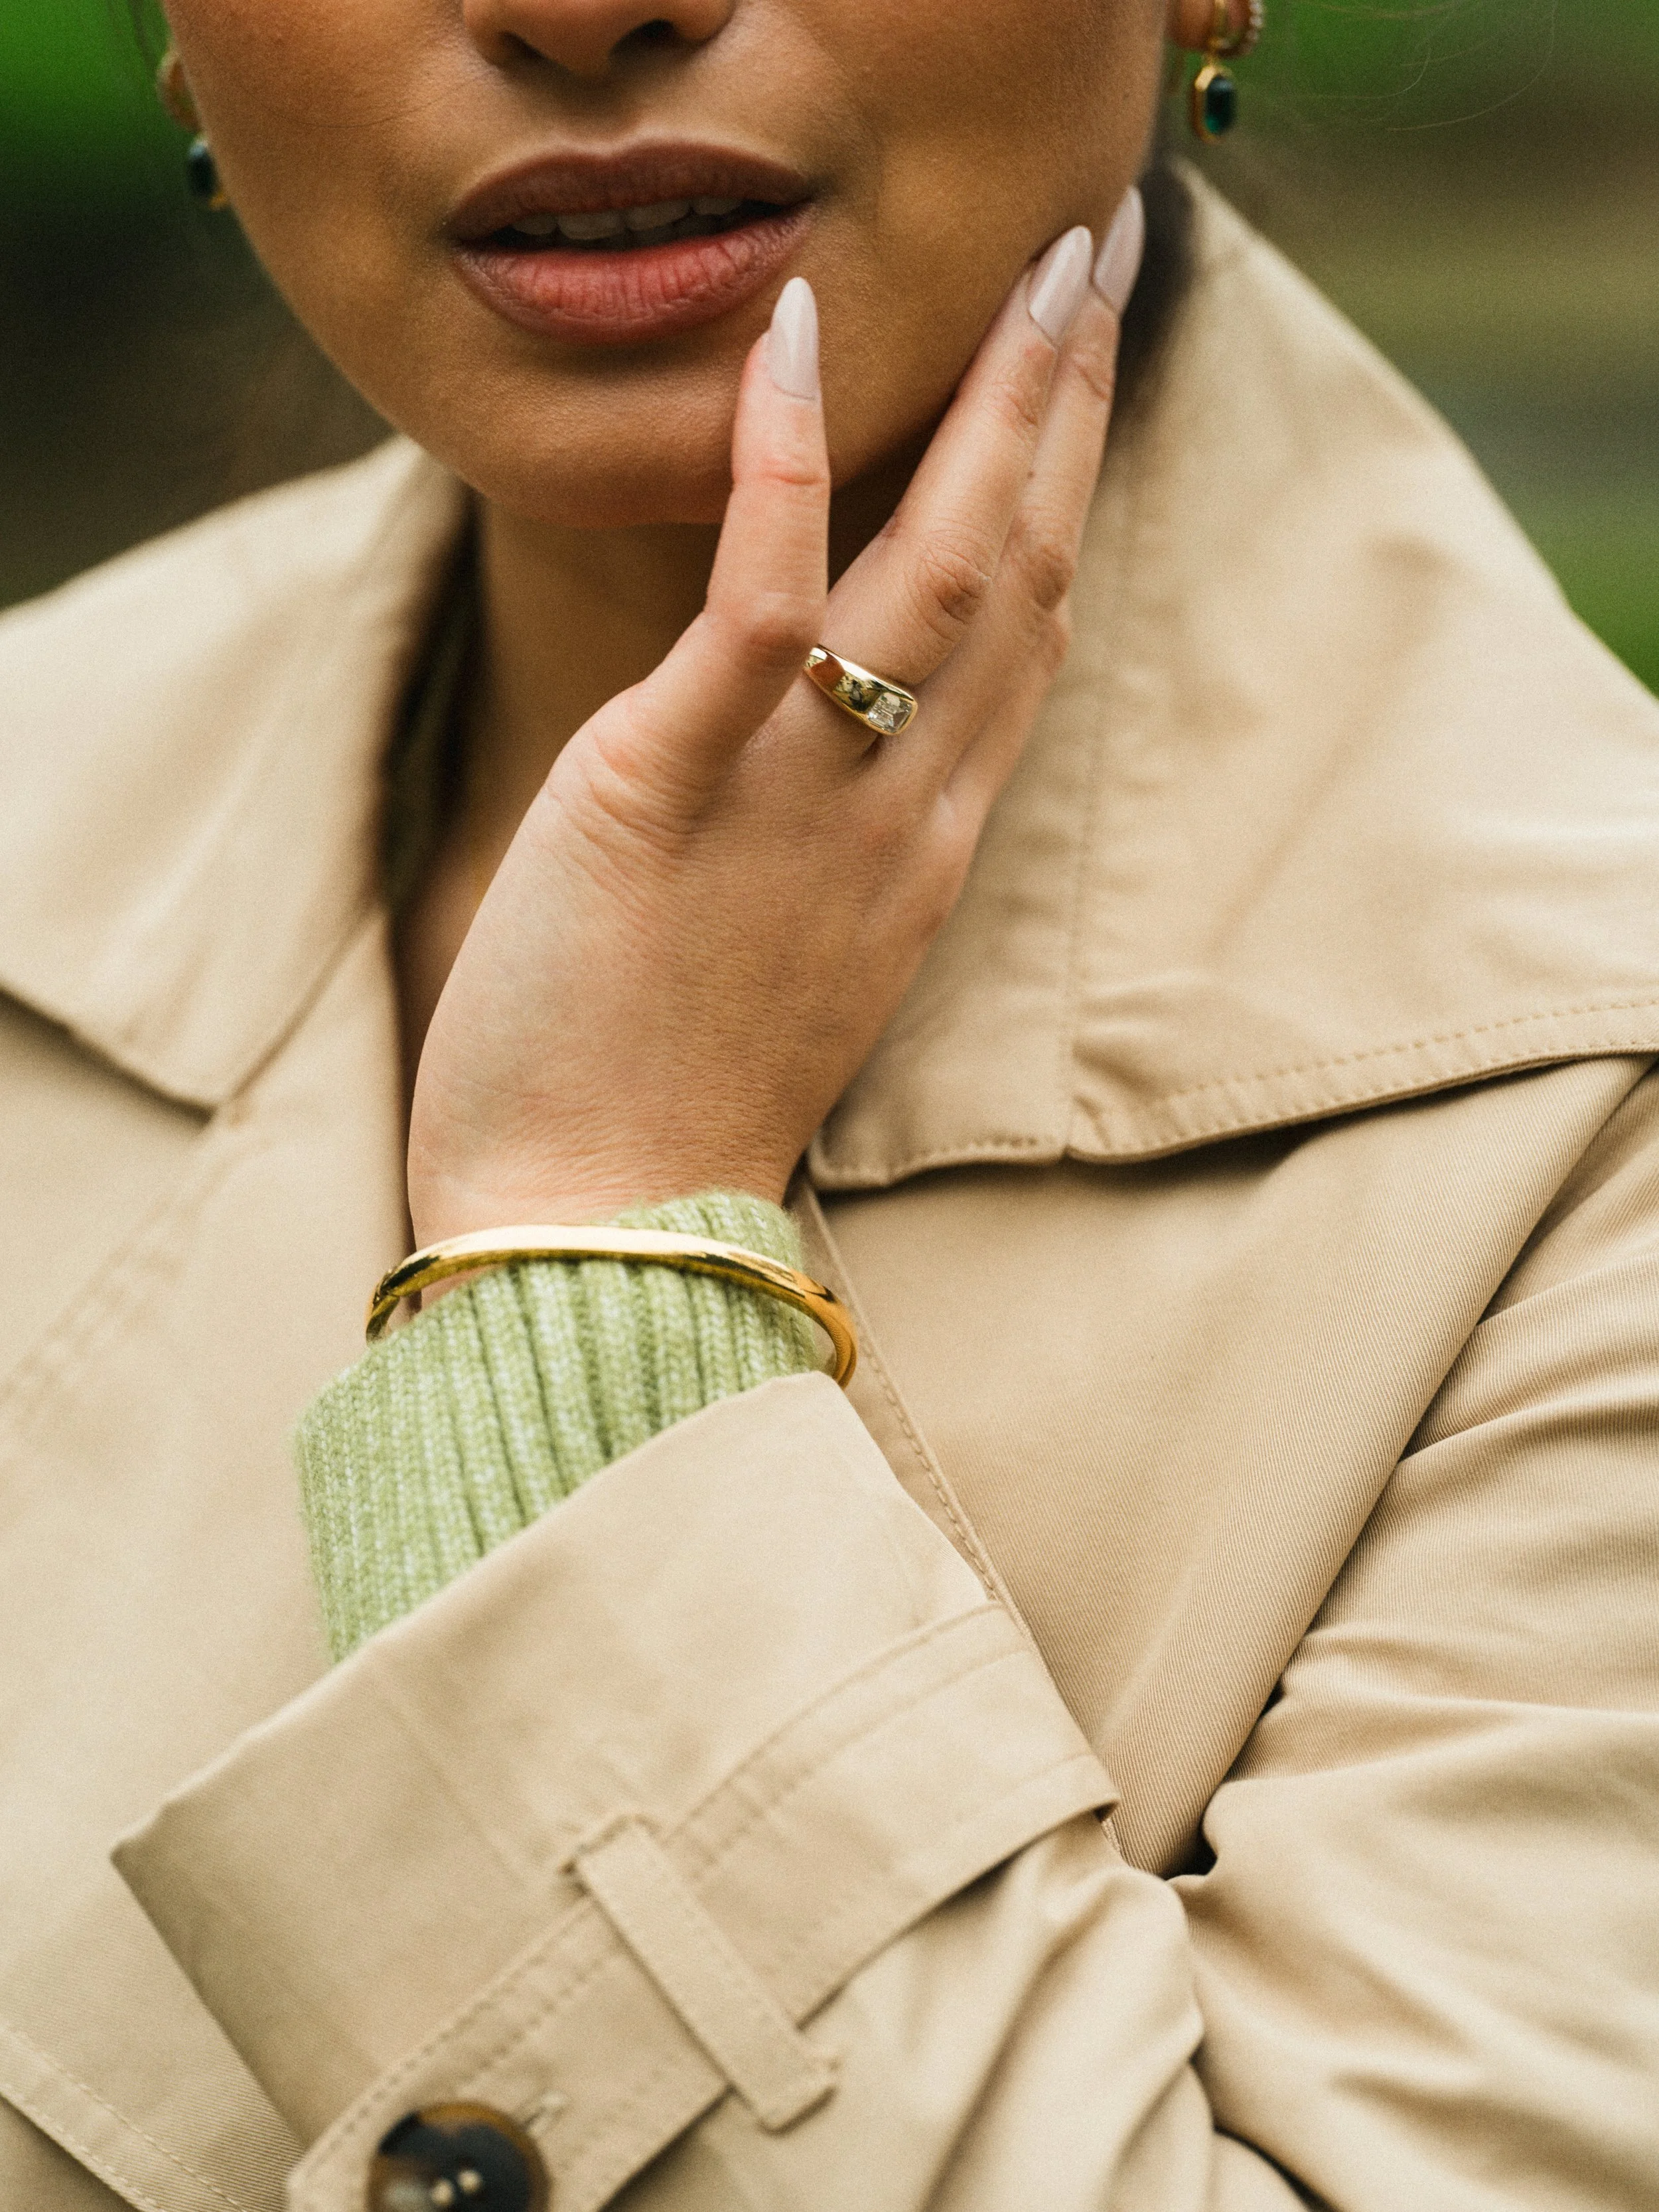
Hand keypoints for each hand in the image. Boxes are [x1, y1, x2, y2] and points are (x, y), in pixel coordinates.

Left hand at [407, 194, 1143, 1245]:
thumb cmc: (668, 1100)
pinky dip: (788, 471)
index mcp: (925, 852)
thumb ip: (838, 836)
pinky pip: (763, 613)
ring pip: (943, 573)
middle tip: (1104, 255)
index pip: (1033, 641)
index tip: (1088, 374)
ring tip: (1038, 264)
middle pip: (1025, 575)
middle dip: (1071, 406)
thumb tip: (832, 733)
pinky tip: (801, 343)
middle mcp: (901, 815)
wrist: (595, 1238)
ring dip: (997, 404)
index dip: (1072, 492)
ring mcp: (801, 803)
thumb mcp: (791, 955)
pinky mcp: (669, 794)